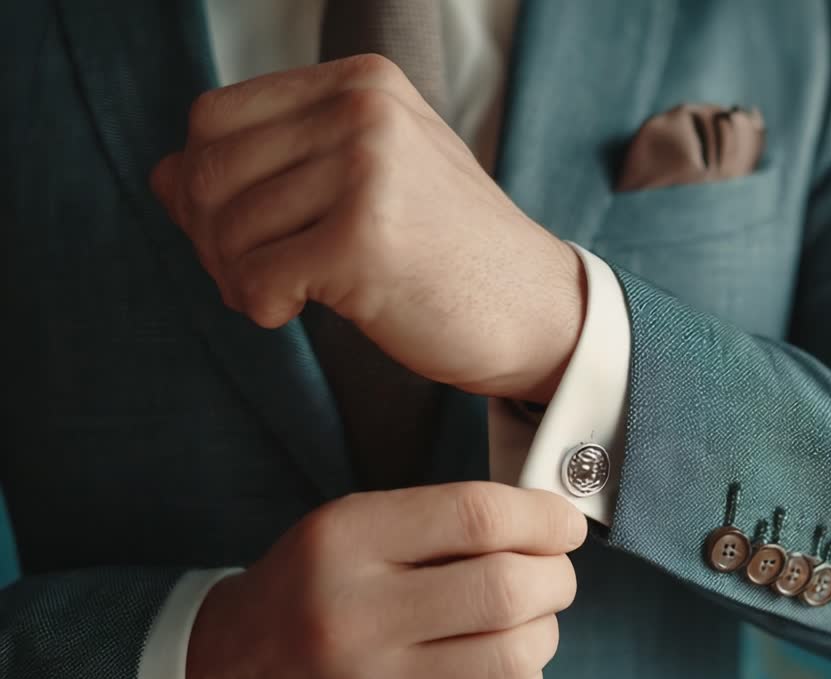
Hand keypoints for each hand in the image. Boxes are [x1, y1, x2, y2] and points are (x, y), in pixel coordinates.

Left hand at [150, 55, 586, 402]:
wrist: (537, 310)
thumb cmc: (448, 253)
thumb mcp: (366, 180)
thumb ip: (274, 164)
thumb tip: (161, 176)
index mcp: (361, 84)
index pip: (215, 117)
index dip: (203, 183)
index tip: (240, 233)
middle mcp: (364, 111)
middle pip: (208, 168)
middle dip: (210, 235)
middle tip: (252, 275)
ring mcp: (368, 169)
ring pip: (225, 225)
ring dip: (235, 277)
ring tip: (282, 296)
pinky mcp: (366, 238)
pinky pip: (255, 276)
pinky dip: (260, 306)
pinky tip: (297, 311)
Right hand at [186, 482, 586, 678]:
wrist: (229, 676)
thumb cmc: (314, 590)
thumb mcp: (352, 529)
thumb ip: (442, 519)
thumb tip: (548, 524)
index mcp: (344, 544)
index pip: (475, 517)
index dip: (541, 516)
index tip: (564, 523)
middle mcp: (353, 619)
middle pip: (505, 590)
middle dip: (555, 577)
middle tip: (555, 574)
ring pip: (513, 660)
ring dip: (543, 635)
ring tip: (529, 621)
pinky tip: (505, 670)